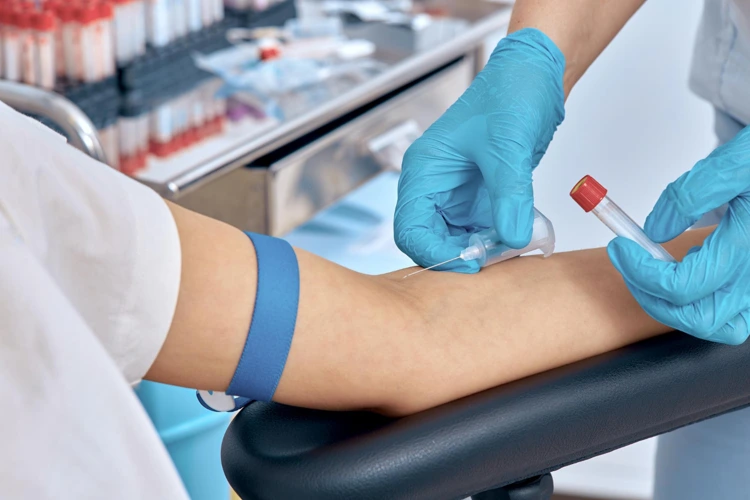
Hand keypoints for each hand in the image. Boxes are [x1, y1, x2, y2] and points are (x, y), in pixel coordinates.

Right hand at [394, 28, 564, 271]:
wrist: (534, 78)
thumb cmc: (510, 94)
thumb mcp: (508, 145)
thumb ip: (509, 195)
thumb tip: (512, 238)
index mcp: (423, 170)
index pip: (410, 229)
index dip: (435, 253)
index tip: (471, 264)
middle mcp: (433, 186)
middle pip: (429, 240)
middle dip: (459, 256)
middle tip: (494, 261)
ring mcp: (454, 195)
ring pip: (455, 241)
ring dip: (480, 251)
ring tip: (511, 248)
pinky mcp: (477, 199)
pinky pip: (479, 232)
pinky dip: (496, 241)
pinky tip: (518, 237)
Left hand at [608, 126, 749, 343]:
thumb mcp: (733, 163)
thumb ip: (691, 195)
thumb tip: (655, 231)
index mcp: (749, 246)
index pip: (682, 286)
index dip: (641, 271)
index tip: (620, 246)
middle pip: (698, 318)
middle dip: (651, 295)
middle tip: (627, 263)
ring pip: (717, 325)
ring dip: (676, 306)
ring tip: (655, 270)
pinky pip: (729, 316)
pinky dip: (700, 303)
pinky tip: (687, 269)